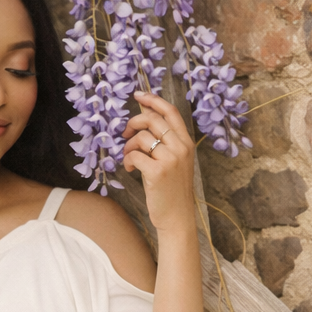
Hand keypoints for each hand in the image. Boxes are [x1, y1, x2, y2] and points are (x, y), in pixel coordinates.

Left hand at [123, 92, 195, 236]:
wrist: (177, 216)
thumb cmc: (172, 188)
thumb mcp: (175, 160)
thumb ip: (165, 140)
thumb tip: (144, 116)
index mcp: (186, 142)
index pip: (170, 111)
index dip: (153, 99)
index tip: (138, 95)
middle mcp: (181, 147)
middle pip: (152, 120)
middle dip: (133, 123)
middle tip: (125, 133)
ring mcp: (171, 159)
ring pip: (141, 138)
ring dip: (128, 146)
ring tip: (128, 158)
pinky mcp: (157, 172)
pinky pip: (135, 155)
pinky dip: (127, 160)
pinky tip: (129, 169)